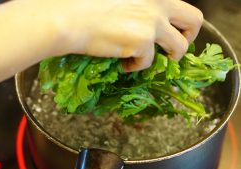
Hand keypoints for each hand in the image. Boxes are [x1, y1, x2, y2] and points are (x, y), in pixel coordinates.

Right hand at [44, 0, 202, 71]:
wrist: (71, 19)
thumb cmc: (87, 7)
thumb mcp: (122, 1)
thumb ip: (139, 7)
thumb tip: (145, 22)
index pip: (181, 6)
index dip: (179, 23)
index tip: (170, 34)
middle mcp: (159, 3)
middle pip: (193, 21)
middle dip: (187, 39)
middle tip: (172, 50)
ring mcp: (153, 23)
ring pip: (179, 48)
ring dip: (165, 58)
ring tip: (144, 60)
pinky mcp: (142, 42)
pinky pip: (148, 62)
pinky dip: (136, 65)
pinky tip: (122, 62)